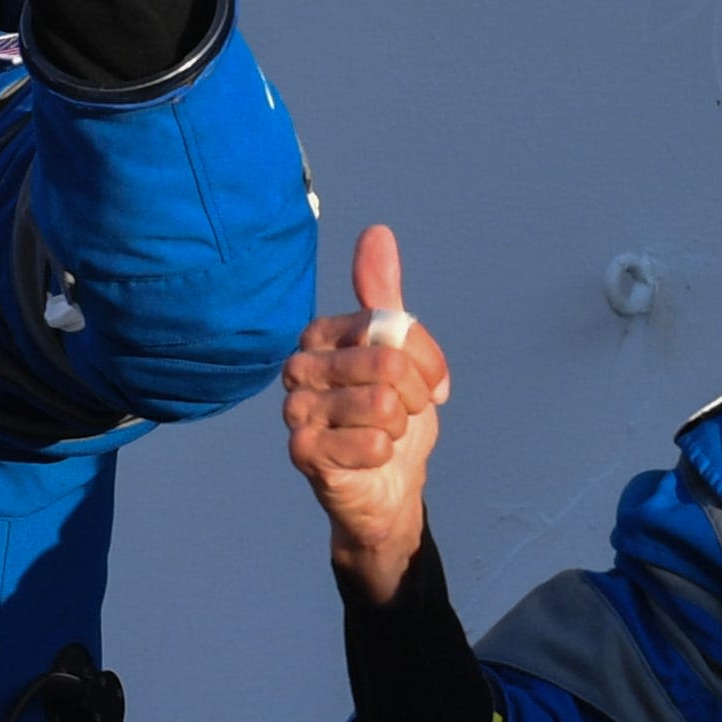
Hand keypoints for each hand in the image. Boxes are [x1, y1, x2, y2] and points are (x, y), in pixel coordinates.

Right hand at [283, 226, 450, 603]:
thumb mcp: (402, 354)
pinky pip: (372, 443)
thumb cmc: (391, 417)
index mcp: (321, 333)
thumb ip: (385, 297)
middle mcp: (299, 365)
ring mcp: (296, 409)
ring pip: (383, 405)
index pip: (393, 327)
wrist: (387, 489)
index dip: (425, 361)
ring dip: (400, 428)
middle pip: (388, 363)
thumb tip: (376, 232)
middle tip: (405, 415)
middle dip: (415, 397)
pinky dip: (385, 455)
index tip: (425, 384)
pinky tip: (369, 459)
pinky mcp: (302, 451)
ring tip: (385, 435)